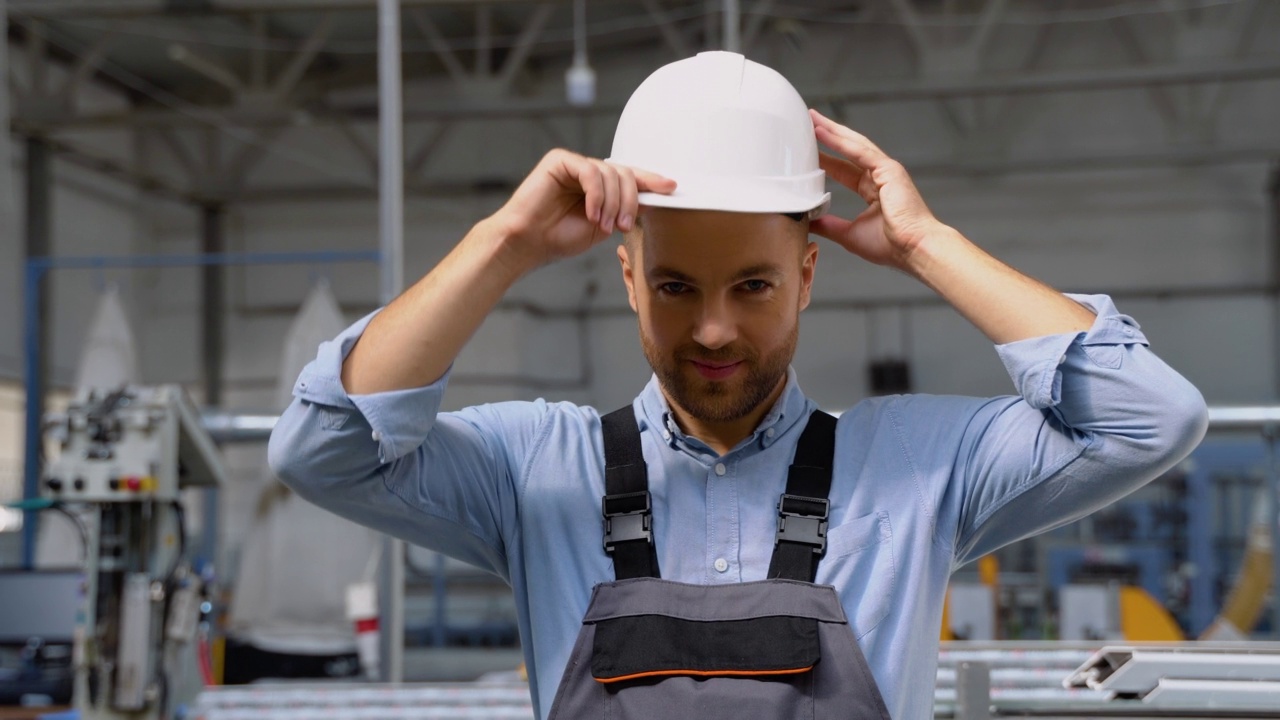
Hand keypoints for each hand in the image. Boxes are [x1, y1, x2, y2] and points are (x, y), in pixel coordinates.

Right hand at [492, 149, 675, 269]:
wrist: (527, 243)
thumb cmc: (558, 238)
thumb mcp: (603, 225)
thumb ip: (623, 209)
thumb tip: (650, 198)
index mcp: (598, 187)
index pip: (630, 177)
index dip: (651, 180)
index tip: (671, 188)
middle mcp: (588, 172)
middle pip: (625, 173)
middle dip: (630, 201)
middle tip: (624, 226)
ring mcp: (574, 164)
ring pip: (611, 173)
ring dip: (613, 203)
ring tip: (603, 225)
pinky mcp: (560, 160)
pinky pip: (590, 172)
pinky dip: (597, 195)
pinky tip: (592, 214)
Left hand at [808, 109, 946, 273]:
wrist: (914, 249)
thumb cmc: (891, 246)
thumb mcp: (850, 235)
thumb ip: (830, 226)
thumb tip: (809, 222)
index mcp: (873, 190)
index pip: (844, 169)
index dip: (826, 158)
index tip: (808, 151)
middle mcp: (880, 176)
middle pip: (849, 150)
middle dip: (829, 134)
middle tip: (809, 121)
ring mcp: (886, 171)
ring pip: (854, 145)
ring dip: (832, 131)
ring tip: (813, 119)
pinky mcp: (889, 170)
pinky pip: (861, 152)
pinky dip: (841, 142)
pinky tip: (824, 132)